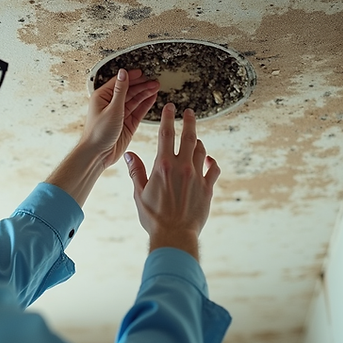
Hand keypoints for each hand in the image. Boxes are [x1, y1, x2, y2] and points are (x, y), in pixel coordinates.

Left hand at [80, 69, 158, 169]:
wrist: (97, 154)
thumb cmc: (98, 133)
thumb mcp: (112, 109)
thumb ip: (120, 90)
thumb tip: (123, 73)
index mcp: (102, 97)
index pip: (119, 82)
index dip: (131, 77)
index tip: (142, 72)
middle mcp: (111, 104)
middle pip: (129, 90)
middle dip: (142, 85)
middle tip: (154, 81)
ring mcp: (120, 114)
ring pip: (134, 100)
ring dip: (145, 93)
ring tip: (156, 86)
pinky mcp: (127, 123)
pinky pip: (138, 111)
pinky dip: (145, 104)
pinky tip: (152, 98)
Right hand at [124, 104, 220, 259]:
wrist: (174, 235)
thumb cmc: (154, 217)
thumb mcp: (139, 193)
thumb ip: (136, 171)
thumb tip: (130, 155)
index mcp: (163, 166)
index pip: (167, 134)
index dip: (169, 118)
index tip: (171, 107)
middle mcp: (182, 167)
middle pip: (189, 137)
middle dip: (189, 121)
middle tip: (190, 112)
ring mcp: (197, 177)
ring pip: (202, 151)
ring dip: (198, 142)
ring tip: (196, 138)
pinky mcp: (207, 188)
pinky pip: (213, 169)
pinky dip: (211, 162)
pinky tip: (209, 160)